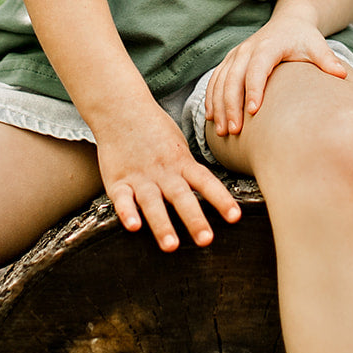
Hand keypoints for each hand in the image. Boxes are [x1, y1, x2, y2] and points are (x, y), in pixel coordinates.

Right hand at [95, 101, 240, 251]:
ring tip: (171, 245)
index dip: (221, 199)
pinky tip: (133, 226)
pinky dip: (126, 212)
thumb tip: (212, 190)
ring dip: (162, 224)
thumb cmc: (154, 129)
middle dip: (194, 219)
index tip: (235, 218)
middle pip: (181, 197)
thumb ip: (190, 170)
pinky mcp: (117, 181)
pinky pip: (122, 199)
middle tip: (206, 240)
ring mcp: (140, 176)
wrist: (121, 108)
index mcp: (181, 161)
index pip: (206, 181)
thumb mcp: (178, 146)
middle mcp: (163, 171)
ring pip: (153, 202)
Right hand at [206, 19, 348, 138]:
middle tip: (234, 131)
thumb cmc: (305, 38)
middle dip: (231, 105)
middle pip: (234, 77)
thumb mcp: (317, 45)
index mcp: (269, 45)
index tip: (253, 112)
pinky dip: (212, 99)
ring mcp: (236, 54)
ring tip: (222, 131)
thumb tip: (342, 75)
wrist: (289, 22)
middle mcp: (248, 49)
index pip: (258, 68)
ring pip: (221, 80)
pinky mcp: (230, 61)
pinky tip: (212, 119)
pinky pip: (215, 80)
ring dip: (218, 106)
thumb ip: (327, 60)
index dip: (254, 89)